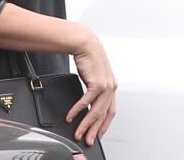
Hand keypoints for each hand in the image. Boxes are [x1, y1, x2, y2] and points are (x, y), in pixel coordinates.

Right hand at [66, 30, 116, 146]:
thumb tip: (87, 102)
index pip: (110, 111)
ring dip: (86, 124)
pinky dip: (78, 110)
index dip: (105, 124)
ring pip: (96, 111)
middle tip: (88, 139)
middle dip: (95, 130)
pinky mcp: (96, 83)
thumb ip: (94, 88)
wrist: (85, 43)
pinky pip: (86, 102)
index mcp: (112, 86)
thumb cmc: (89, 56)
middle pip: (103, 115)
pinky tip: (71, 115)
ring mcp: (105, 86)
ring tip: (78, 132)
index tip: (98, 133)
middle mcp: (111, 87)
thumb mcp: (94, 74)